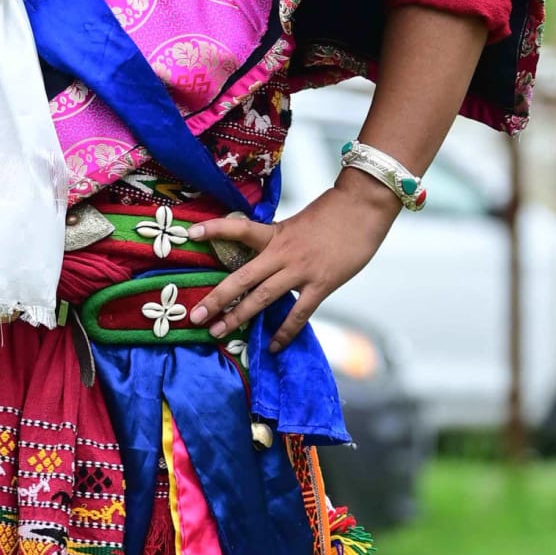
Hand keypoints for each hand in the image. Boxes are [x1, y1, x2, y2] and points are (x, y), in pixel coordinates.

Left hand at [193, 177, 399, 350]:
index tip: (191, 234)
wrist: (364, 207)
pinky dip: (284, 332)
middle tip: (195, 317)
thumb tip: (267, 256)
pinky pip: (298, 314)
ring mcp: (300, 271)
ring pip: (263, 298)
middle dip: (217, 299)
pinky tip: (273, 347)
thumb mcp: (298, 221)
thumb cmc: (334, 212)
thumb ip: (280, 239)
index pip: (238, 228)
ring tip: (219, 332)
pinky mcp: (321, 285)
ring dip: (239, 317)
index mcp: (275, 233)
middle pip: (242, 278)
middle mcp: (282, 253)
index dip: (214, 229)